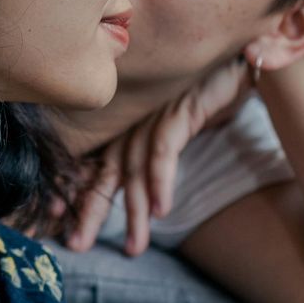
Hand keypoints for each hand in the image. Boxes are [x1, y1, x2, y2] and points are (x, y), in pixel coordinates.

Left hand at [46, 53, 256, 255]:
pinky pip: (165, 149)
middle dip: (90, 211)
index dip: (79, 196)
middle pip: (108, 171)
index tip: (58, 224)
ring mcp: (156, 114)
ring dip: (133, 211)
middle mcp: (137, 122)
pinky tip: (161, 210)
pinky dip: (161, 180)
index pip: (100, 167)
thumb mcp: (182, 126)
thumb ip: (159, 156)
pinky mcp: (182, 108)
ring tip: (133, 247)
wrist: (245, 55)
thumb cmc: (212, 92)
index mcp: (132, 127)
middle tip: (75, 245)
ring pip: (136, 168)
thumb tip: (148, 200)